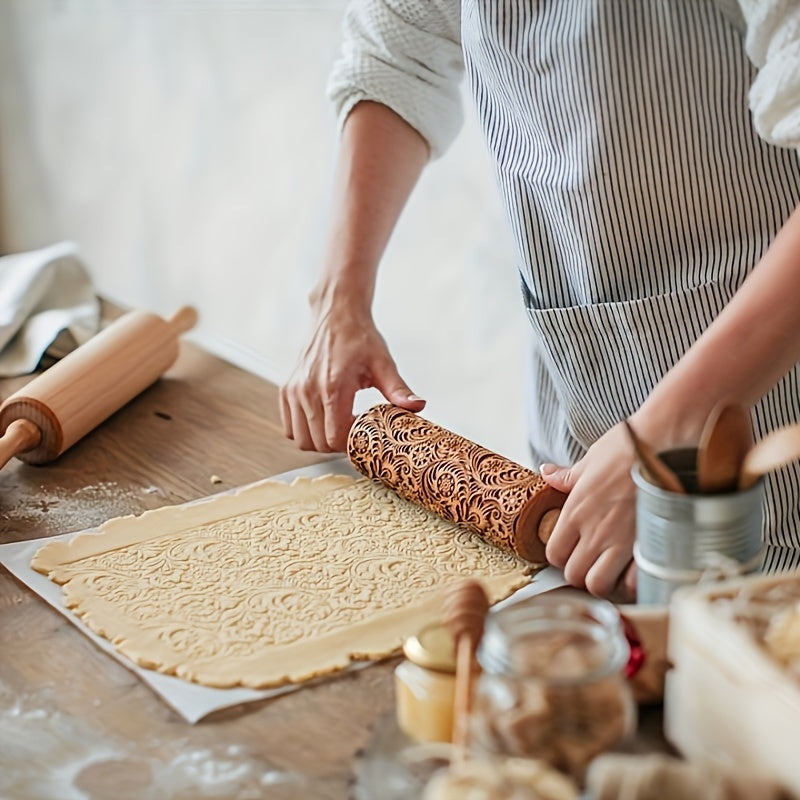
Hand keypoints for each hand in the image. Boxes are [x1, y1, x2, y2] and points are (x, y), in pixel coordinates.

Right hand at [280, 306, 423, 451]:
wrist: (336, 313)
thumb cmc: (359, 337)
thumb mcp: (383, 364)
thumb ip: (398, 390)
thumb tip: (418, 406)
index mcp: (333, 386)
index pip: (335, 437)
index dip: (351, 444)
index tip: (364, 434)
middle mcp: (307, 390)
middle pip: (318, 443)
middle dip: (338, 445)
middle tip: (355, 431)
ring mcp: (294, 391)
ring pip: (300, 440)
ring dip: (320, 441)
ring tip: (339, 425)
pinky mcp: (286, 390)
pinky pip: (289, 428)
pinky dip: (305, 431)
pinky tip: (324, 419)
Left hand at [539, 422, 637, 597]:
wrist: (666, 442)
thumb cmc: (627, 447)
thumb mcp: (589, 460)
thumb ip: (567, 476)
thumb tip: (547, 473)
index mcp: (575, 510)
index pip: (554, 553)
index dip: (560, 557)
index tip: (571, 550)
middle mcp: (595, 531)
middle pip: (574, 575)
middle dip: (579, 573)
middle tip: (590, 562)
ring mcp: (622, 542)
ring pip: (600, 585)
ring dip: (603, 582)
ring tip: (610, 570)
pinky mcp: (649, 545)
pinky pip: (634, 582)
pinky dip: (632, 583)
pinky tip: (634, 570)